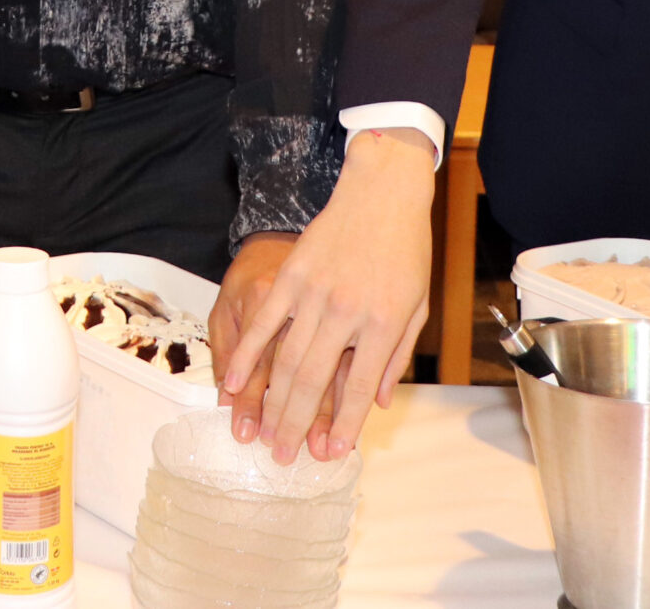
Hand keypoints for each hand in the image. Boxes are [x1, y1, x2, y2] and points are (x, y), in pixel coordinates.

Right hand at [221, 128, 436, 462]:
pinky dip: (246, 355)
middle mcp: (347, 311)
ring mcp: (315, 292)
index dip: (345, 426)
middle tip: (284, 457)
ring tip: (262, 433)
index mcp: (383, 323)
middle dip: (296, 425)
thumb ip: (397, 357)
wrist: (383, 192)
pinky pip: (263, 322)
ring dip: (271, 401)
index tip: (331, 454)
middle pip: (314, 380)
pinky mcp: (291, 275)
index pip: (359, 387)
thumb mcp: (416, 306)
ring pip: (285, 358)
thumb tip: (379, 404)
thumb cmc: (405, 250)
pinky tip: (232, 383)